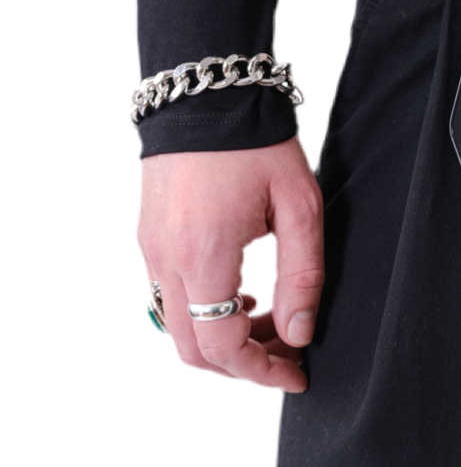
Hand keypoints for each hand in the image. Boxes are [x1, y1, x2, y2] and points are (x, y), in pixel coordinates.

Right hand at [138, 138, 323, 392]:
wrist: (205, 92)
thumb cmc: (257, 144)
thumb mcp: (300, 209)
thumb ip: (303, 279)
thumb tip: (300, 335)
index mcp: (204, 256)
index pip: (223, 347)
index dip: (263, 373)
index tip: (298, 375)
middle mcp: (167, 259)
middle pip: (194, 350)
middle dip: (244, 366)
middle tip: (288, 356)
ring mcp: (152, 250)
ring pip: (180, 328)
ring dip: (225, 341)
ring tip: (272, 324)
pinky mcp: (150, 239)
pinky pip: (172, 299)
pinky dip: (206, 315)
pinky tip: (244, 299)